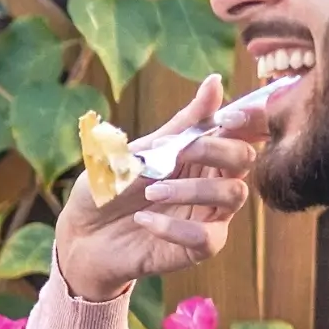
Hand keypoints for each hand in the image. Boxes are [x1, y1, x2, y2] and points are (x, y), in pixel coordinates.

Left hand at [54, 75, 259, 299]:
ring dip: (189, 189)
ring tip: (148, 191)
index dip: (247, 120)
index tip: (229, 115)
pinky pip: (208, 237)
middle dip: (213, 150)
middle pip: (244, 159)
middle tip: (174, 155)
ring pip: (233, 195)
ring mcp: (208, 216)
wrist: (80, 236)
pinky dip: (176, 227)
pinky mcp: (196, 248)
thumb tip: (216, 80)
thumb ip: (180, 125)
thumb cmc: (109, 190)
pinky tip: (144, 221)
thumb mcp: (136, 153)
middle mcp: (212, 183)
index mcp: (201, 155)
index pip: (241, 132)